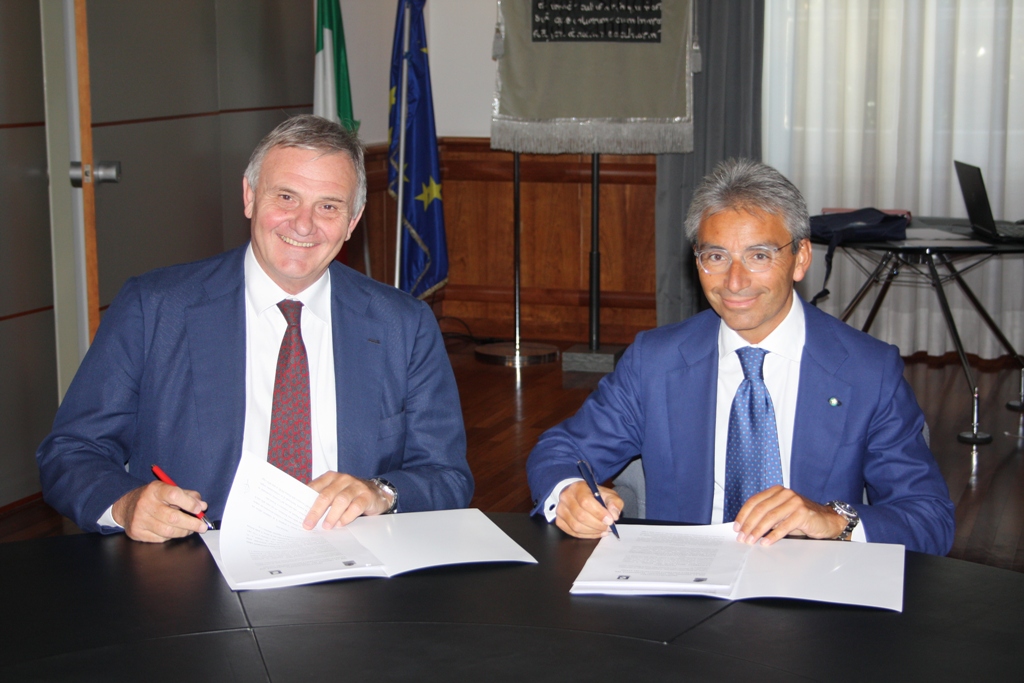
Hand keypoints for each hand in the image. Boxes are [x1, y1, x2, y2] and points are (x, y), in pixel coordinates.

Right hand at [112, 481, 208, 542]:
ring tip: (190, 529)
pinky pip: (160, 538)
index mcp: (155, 489)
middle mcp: (145, 504)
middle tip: (202, 526)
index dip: (189, 503)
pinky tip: (174, 531)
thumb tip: (202, 506)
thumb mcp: (169, 489)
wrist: (126, 506)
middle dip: (192, 523)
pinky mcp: (137, 532)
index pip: (174, 495)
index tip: (199, 509)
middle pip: (173, 517)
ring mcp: (139, 519)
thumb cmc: (153, 498)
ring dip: (184, 532)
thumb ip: (188, 495)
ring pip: (168, 531)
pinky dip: (171, 536)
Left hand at [303, 472, 393, 529]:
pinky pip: (356, 506)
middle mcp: (343, 479)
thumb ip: (323, 499)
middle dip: (316, 511)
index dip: (305, 500)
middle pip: (327, 495)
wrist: (377, 492)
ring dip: (332, 515)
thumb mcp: (336, 492)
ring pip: (341, 500)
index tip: (297, 514)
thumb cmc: (350, 494)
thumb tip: (306, 515)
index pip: (315, 487)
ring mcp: (356, 486)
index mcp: (331, 477)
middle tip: (308, 524)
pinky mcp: (366, 495)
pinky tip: (341, 524)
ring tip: (326, 526)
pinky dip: (347, 516)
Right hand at [555, 481, 622, 538]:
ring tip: (603, 530)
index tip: (610, 520)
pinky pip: (572, 532)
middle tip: (608, 527)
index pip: (585, 501)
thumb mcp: (608, 494)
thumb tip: (614, 515)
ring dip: (592, 531)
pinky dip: (586, 535)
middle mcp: (566, 497)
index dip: (599, 513)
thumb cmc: (595, 495)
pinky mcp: (559, 520)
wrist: (579, 495)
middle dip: (597, 524)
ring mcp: (560, 510)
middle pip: (580, 515)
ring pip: (575, 526)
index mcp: (578, 488)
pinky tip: (595, 533)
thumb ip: (614, 503)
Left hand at [732, 485, 846, 545]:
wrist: (826, 520)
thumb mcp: (781, 514)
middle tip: (742, 537)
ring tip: (751, 541)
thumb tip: (745, 528)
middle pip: (760, 509)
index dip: (743, 515)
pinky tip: (766, 542)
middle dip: (748, 525)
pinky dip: (773, 536)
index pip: (754, 501)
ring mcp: (794, 502)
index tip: (736, 527)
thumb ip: (766, 516)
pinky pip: (784, 526)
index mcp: (776, 491)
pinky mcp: (803, 513)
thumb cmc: (801, 518)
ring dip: (758, 531)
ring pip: (770, 517)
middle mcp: (785, 493)